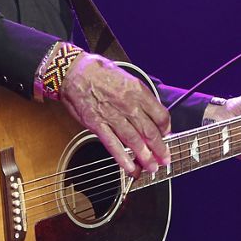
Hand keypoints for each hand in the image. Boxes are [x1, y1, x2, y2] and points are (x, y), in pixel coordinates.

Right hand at [59, 53, 171, 176]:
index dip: (166, 129)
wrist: (73, 71)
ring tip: (151, 168)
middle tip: (165, 160)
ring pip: (134, 141)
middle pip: (150, 132)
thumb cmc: (98, 71)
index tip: (166, 135)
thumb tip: (149, 113)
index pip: (160, 115)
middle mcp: (128, 105)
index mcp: (138, 91)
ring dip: (145, 157)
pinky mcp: (96, 124)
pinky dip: (122, 159)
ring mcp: (112, 116)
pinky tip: (130, 168)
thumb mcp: (126, 77)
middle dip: (160, 149)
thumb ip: (138, 96)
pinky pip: (113, 145)